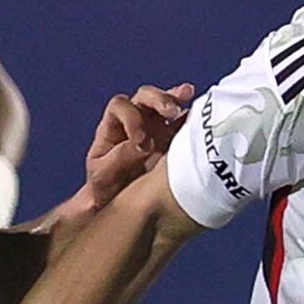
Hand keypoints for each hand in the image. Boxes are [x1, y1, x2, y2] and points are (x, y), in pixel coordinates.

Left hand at [82, 82, 191, 210]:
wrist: (118, 207)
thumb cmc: (104, 190)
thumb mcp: (102, 176)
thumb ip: (118, 158)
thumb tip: (141, 145)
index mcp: (112, 127)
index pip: (120, 107)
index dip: (131, 117)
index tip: (140, 140)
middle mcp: (134, 121)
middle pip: (144, 97)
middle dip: (158, 100)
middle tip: (170, 111)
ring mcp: (155, 128)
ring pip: (164, 103)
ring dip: (176, 99)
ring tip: (188, 95)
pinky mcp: (172, 139)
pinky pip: (182, 121)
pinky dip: (191, 114)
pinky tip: (200, 110)